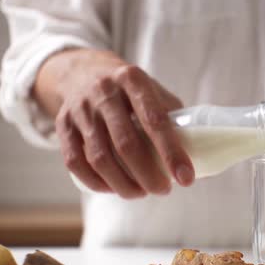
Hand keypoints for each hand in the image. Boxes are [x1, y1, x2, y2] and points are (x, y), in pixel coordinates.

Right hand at [34, 49, 194, 198]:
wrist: (82, 71)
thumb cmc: (131, 91)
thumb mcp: (155, 92)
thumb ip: (175, 120)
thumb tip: (202, 160)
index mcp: (133, 80)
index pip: (155, 121)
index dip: (172, 153)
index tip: (186, 178)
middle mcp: (104, 92)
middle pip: (126, 144)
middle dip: (148, 175)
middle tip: (163, 190)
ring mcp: (80, 109)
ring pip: (100, 158)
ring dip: (123, 184)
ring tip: (141, 192)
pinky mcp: (62, 125)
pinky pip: (75, 163)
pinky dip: (96, 183)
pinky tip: (113, 189)